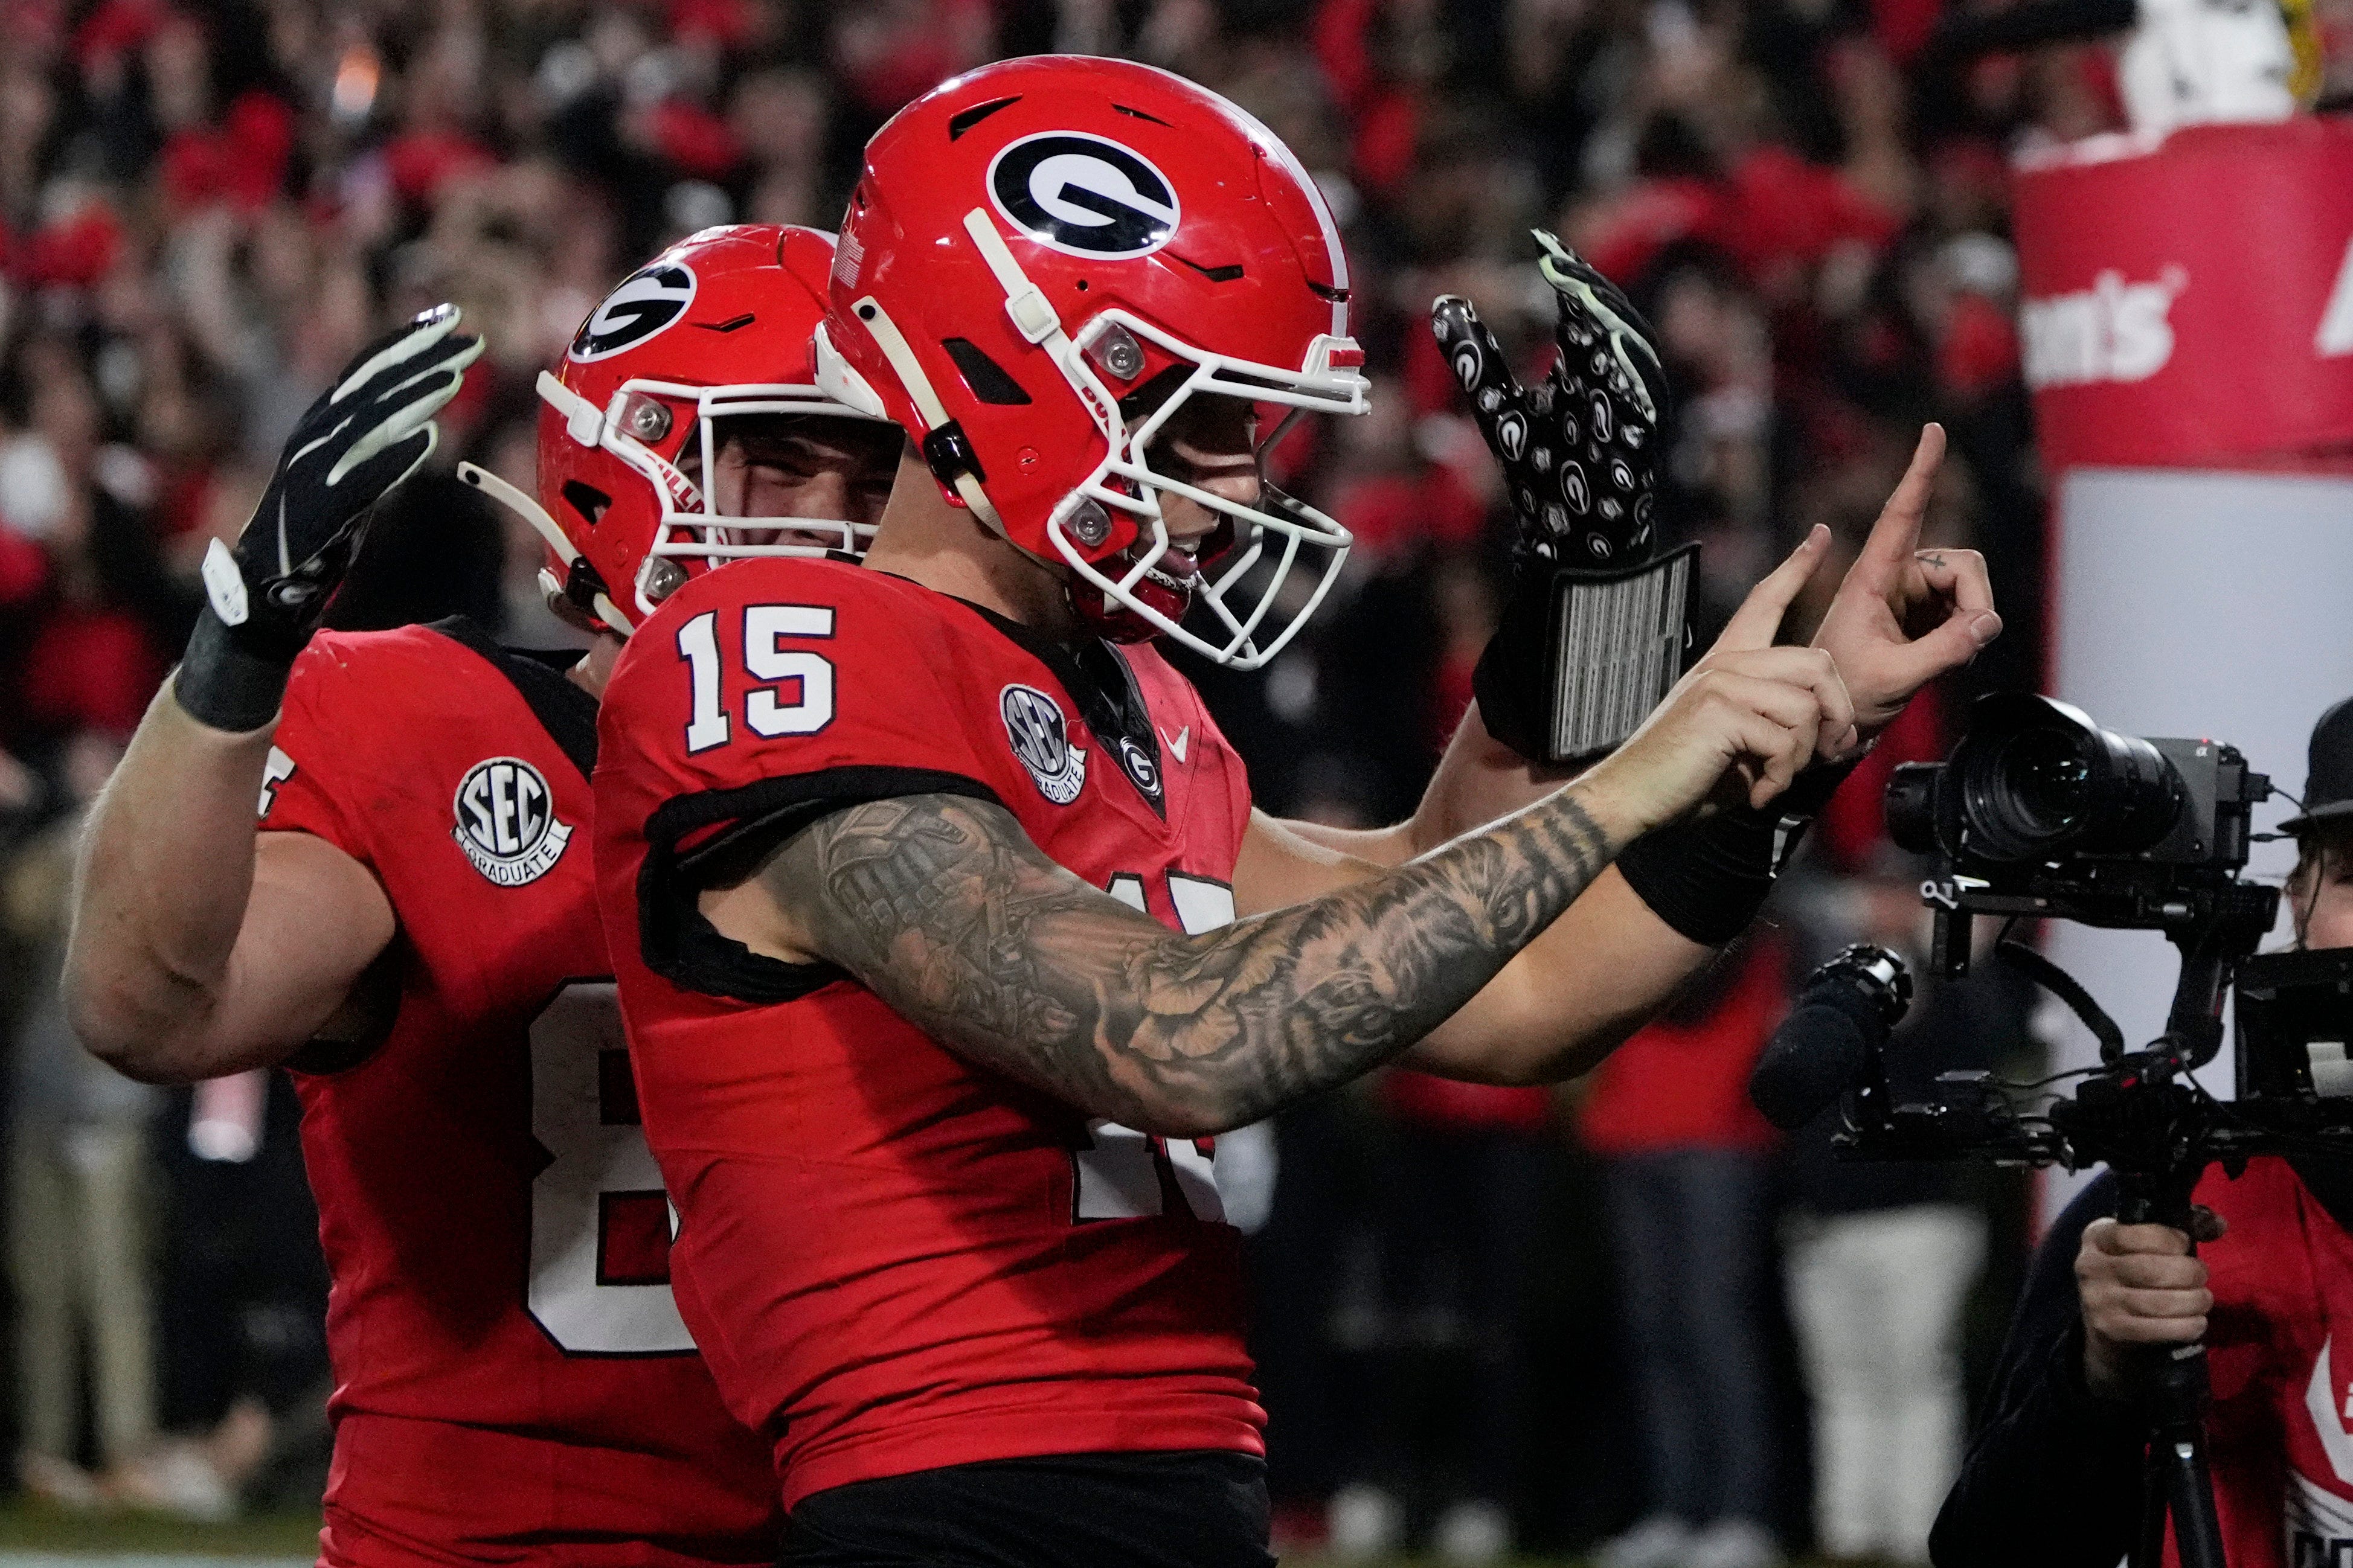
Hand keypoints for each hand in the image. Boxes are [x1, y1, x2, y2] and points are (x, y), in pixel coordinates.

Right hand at [201, 304, 482, 656]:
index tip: (450, 319)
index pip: (368, 369)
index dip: (408, 342)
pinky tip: (429, 440)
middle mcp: (314, 435)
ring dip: (413, 397)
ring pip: (370, 423)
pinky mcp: (320, 508)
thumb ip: (375, 442)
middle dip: (421, 357)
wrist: (265, 587)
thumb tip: (419, 418)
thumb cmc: (315, 529)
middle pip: (373, 385)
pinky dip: (394, 457)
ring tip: (455, 378)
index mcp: (321, 422)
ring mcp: (314, 470)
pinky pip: (362, 477)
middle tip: (469, 336)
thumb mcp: (348, 472)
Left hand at [1431, 231, 1666, 568]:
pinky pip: (1642, 396)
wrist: (1569, 542)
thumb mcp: (1498, 405)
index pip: (1583, 308)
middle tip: (1555, 260)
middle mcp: (1619, 380)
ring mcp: (1637, 407)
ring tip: (1578, 291)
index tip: (1539, 241)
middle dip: (1588, 287)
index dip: (1566, 274)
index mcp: (1590, 367)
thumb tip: (1444, 303)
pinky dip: (1625, 369)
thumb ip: (1477, 357)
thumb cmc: (1543, 475)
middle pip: (1613, 318)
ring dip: (1608, 318)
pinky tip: (1601, 346)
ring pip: (1632, 350)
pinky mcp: (1645, 438)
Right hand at [1596, 525, 1852, 832]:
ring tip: (1777, 780)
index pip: (1765, 600)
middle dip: (1838, 713)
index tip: (1820, 533)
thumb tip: (1837, 731)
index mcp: (1726, 661)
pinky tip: (1759, 793)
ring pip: (1807, 707)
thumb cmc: (1684, 776)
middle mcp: (1725, 663)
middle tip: (1828, 752)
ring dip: (1805, 757)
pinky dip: (1781, 777)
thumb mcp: (1741, 740)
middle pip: (1817, 662)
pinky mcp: (1720, 711)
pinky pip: (1786, 741)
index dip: (1796, 567)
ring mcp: (1721, 682)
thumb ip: (1781, 723)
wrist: (1629, 795)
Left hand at [1809, 424, 2001, 746]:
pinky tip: (1948, 654)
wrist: (1835, 721)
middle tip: (1967, 640)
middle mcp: (1893, 577)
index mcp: (1871, 577)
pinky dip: (1969, 631)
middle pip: (1961, 563)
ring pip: (1971, 586)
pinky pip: (1969, 609)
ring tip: (1945, 654)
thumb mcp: (1895, 676)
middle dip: (1974, 599)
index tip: (1933, 431)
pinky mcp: (1926, 613)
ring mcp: (1912, 594)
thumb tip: (1987, 623)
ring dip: (1971, 620)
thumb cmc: (1847, 693)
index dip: (1920, 471)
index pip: (1901, 514)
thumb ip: (1945, 650)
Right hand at [2077, 1210, 2223, 1400]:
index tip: (2184, 1245)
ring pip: (2159, 1302)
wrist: (2104, 1317)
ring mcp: (2099, 1300)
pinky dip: (2186, 1326)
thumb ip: (2181, 1227)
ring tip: (2203, 1299)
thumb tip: (2219, 1224)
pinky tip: (2197, 1322)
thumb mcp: (2145, 1243)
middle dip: (2189, 1273)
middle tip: (2202, 1276)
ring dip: (2193, 1301)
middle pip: (2151, 1269)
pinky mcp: (2112, 1329)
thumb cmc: (2133, 1270)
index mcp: (2097, 1237)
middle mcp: (2090, 1266)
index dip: (2169, 1239)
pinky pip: (2158, 1329)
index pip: (2136, 1234)